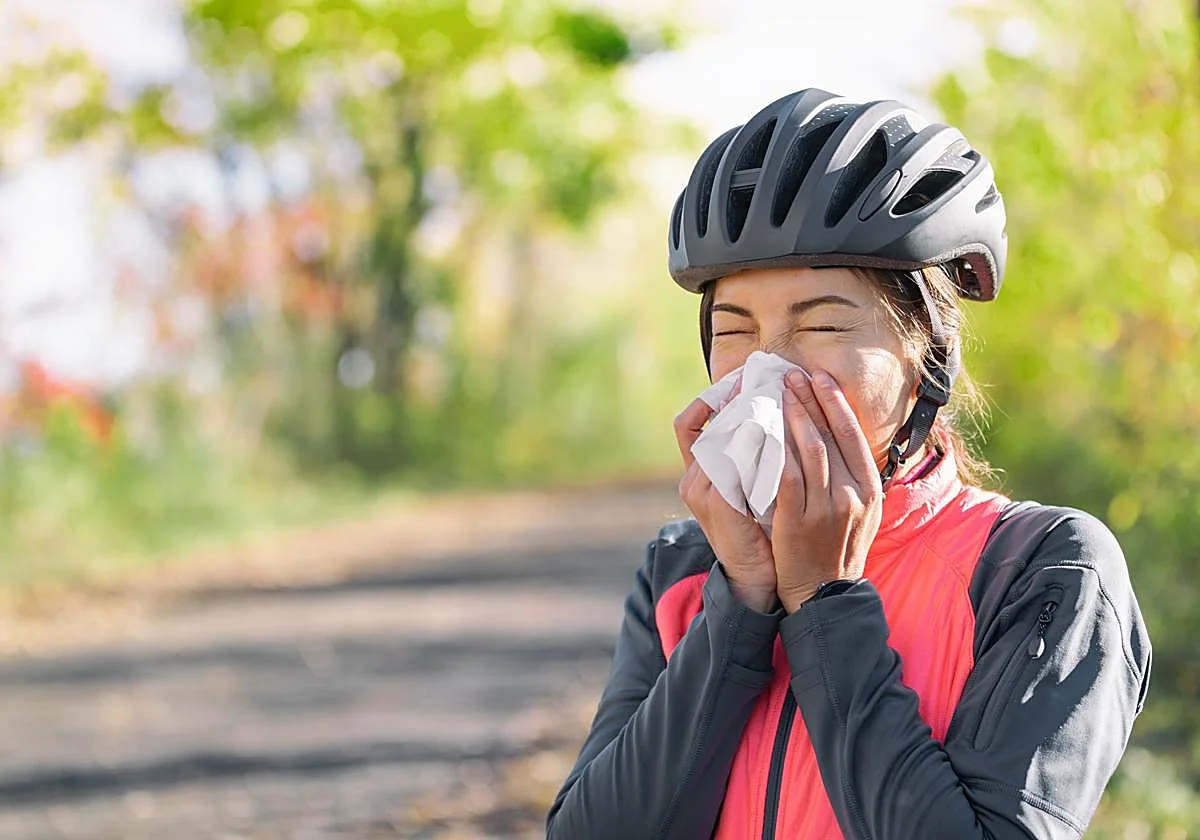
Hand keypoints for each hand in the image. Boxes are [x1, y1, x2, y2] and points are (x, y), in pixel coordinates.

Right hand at [675, 395, 778, 612]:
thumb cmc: (760, 531)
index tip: (746, 377)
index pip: (688, 421)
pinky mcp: (720, 503)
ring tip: (785, 396)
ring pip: (726, 435)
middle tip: (774, 376)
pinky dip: (763, 442)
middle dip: (741, 396)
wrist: (758, 579)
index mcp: (698, 472)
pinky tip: (788, 431)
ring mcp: (703, 490)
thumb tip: (774, 416)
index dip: (713, 395)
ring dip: (758, 414)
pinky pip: (738, 459)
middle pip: (710, 421)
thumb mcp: (751, 488)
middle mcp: (693, 477)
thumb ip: (753, 456)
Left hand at [771, 369, 883, 613]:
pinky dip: (776, 449)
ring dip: (793, 416)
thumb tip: (839, 434)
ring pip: (810, 450)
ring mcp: (827, 508)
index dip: (835, 403)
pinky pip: (786, 475)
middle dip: (810, 400)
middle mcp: (853, 494)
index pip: (853, 434)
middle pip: (831, 435)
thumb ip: (853, 476)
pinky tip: (763, 430)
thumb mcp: (863, 511)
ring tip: (778, 393)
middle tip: (792, 375)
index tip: (819, 378)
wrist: (823, 592)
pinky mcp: (799, 520)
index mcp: (870, 488)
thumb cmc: (838, 548)